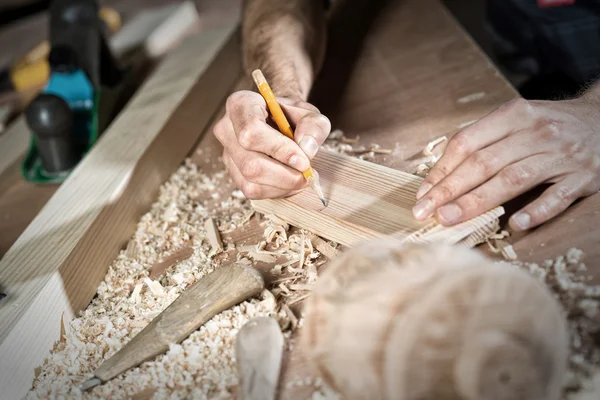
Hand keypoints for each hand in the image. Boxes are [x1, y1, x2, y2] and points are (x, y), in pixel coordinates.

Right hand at [213, 90, 330, 198]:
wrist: (282, 123)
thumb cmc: (292, 116)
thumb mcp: (310, 114)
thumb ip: (314, 126)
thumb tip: (306, 149)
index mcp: (240, 104)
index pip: (251, 131)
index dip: (279, 149)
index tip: (304, 160)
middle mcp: (226, 129)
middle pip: (250, 164)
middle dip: (284, 175)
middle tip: (308, 173)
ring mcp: (227, 153)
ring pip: (251, 182)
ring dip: (283, 185)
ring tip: (302, 177)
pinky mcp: (233, 173)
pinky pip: (252, 191)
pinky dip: (277, 191)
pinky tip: (289, 181)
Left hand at [412, 97, 599, 230]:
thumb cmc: (549, 125)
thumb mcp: (517, 120)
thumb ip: (484, 141)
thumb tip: (441, 174)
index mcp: (514, 115)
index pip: (467, 143)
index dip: (441, 170)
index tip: (422, 193)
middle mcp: (536, 132)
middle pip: (484, 163)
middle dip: (449, 190)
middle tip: (425, 212)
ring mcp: (561, 155)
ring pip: (513, 179)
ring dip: (477, 201)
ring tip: (449, 219)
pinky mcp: (584, 177)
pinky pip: (557, 196)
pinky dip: (536, 210)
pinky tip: (515, 224)